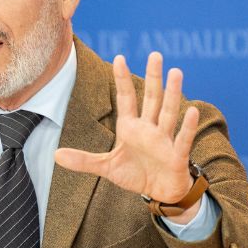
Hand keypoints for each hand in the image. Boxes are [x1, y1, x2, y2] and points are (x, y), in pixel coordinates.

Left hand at [54, 52, 199, 210]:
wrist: (159, 193)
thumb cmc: (136, 175)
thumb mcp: (106, 167)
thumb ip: (83, 160)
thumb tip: (55, 155)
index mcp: (131, 128)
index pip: (126, 98)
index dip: (123, 79)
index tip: (120, 57)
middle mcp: (149, 129)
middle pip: (152, 98)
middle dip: (153, 77)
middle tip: (155, 54)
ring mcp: (164, 140)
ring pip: (168, 113)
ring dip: (172, 93)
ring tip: (176, 72)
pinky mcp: (176, 155)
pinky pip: (183, 138)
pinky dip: (187, 126)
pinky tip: (192, 110)